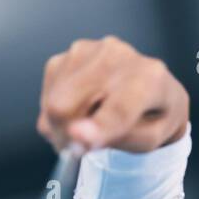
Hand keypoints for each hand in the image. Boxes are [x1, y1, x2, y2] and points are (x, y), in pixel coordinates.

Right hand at [37, 36, 189, 153]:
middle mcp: (116, 55)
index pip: (118, 106)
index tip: (78, 137)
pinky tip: (81, 110)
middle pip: (67, 104)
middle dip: (68, 134)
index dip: (97, 126)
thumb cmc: (152, 116)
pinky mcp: (65, 56)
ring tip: (89, 125)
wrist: (152, 89)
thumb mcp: (149, 139)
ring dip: (64, 126)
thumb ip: (122, 139)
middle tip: (83, 148)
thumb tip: (79, 137)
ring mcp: (86, 50)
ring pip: (53, 103)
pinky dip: (59, 114)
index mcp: (148, 77)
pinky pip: (47, 97)